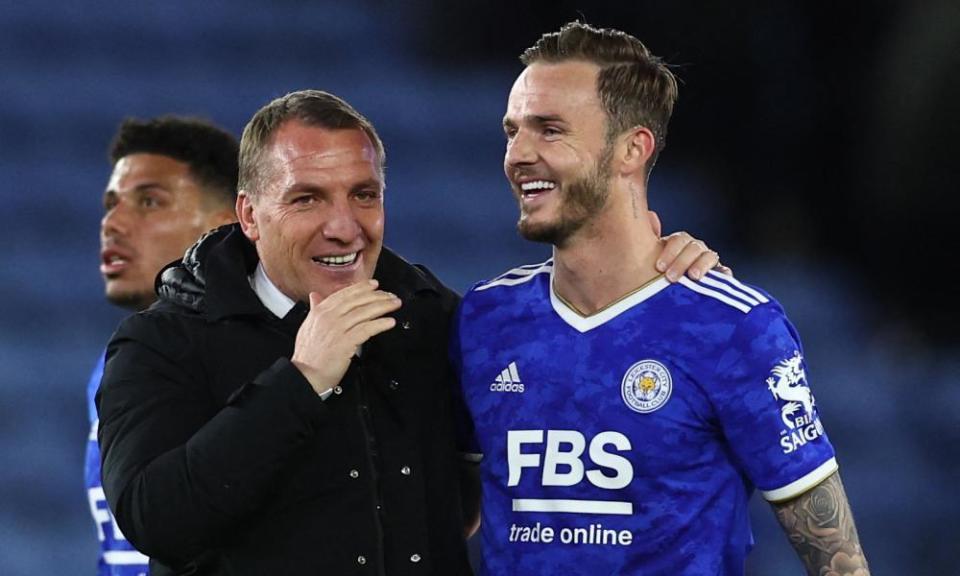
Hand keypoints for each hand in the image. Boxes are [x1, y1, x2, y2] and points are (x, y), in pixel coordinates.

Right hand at [290, 279, 400, 395]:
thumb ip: (315, 309)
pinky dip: (380, 324)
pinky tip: (390, 322)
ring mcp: (337, 329)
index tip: (374, 285)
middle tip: (390, 295)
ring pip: (364, 312)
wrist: (305, 374)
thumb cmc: (308, 354)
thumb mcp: (307, 326)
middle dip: (377, 296)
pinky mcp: (346, 342)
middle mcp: (329, 317)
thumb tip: (315, 295)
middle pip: (358, 301)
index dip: (362, 288)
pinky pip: (367, 329)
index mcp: (320, 311)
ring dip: (383, 307)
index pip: (344, 294)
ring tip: (394, 304)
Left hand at [648, 211, 728, 281]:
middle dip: (682, 261)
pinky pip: (725, 272)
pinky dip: (724, 274)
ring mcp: (708, 261)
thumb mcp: (648, 256)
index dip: (670, 252)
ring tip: (693, 277)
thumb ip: (648, 237)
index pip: (678, 240)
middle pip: (693, 248)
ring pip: (709, 257)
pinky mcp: (719, 276)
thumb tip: (651, 215)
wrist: (664, 291)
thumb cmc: (656, 274)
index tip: (659, 267)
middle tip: (670, 277)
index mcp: (678, 244)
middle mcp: (694, 249)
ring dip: (701, 265)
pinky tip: (720, 279)